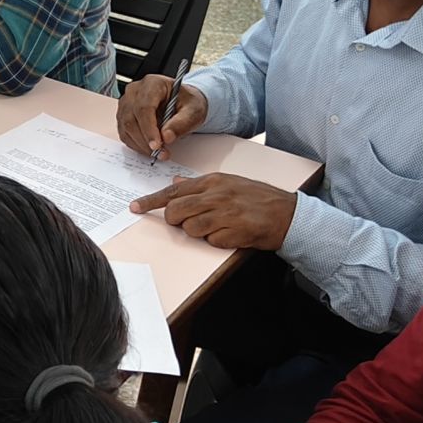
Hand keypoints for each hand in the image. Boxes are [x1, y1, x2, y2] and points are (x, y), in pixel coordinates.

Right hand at [117, 76, 207, 155]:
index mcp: (152, 84)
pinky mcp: (123, 115)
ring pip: (126, 128)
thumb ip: (182, 123)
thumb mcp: (193, 111)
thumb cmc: (187, 103)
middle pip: (131, 118)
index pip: (144, 107)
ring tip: (159, 153)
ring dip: (141, 145)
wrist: (183, 103)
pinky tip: (150, 148)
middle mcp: (135, 91)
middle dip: (145, 140)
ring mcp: (126, 103)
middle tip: (161, 153)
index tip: (157, 145)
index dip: (149, 128)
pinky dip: (136, 144)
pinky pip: (125, 133)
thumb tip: (167, 137)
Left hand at [130, 172, 296, 250]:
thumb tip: (176, 181)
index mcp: (213, 181)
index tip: (135, 207)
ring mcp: (225, 213)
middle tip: (188, 222)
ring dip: (198, 233)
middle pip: (176, 211)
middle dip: (176, 221)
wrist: (287, 214)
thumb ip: (200, 184)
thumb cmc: (257, 199)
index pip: (173, 191)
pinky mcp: (234, 231)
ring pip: (190, 228)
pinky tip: (230, 234)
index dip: (151, 201)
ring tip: (216, 227)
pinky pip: (211, 241)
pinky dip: (216, 241)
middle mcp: (216, 195)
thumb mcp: (228, 183)